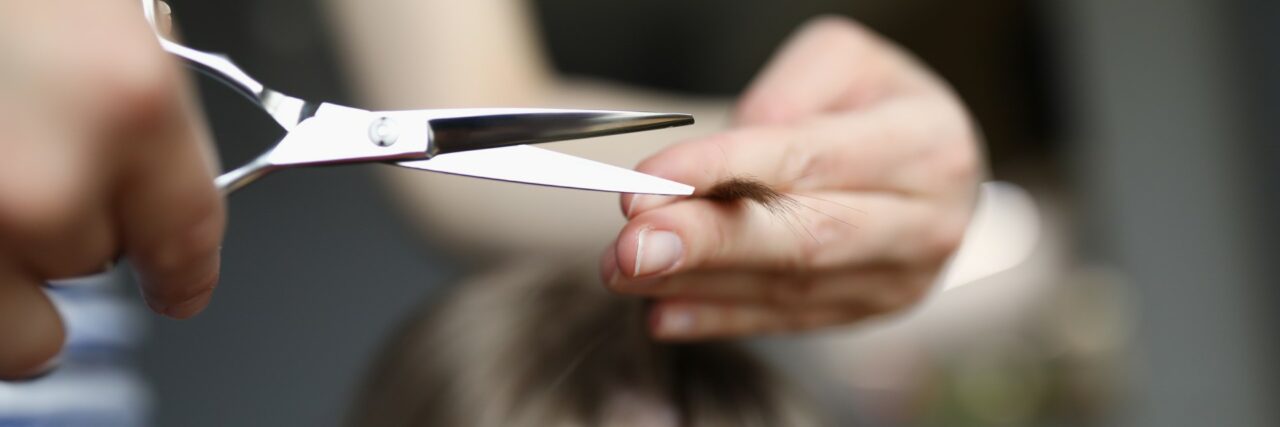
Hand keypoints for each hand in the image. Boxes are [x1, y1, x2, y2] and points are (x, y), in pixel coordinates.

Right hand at [0, 1, 223, 378]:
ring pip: (12, 313)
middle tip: (31, 155)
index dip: (186, 270)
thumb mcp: (96, 8)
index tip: (181, 286)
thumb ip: (133, 102)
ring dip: (4, 261)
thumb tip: (146, 171)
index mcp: (127, 103)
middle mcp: (43, 184)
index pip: (188, 238)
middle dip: (70, 219)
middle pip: (87, 260)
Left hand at [601, 16, 981, 339]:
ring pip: (785, 288)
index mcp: (925, 145)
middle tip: (631, 246)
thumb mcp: (844, 60)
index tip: (649, 181)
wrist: (937, 162)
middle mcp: (922, 221)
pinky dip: (719, 318)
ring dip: (696, 283)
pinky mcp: (866, 310)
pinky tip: (663, 312)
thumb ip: (786, 93)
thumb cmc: (879, 102)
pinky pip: (785, 321)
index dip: (722, 170)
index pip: (808, 159)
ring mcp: (898, 278)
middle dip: (706, 243)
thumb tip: (725, 161)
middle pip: (801, 239)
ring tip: (624, 271)